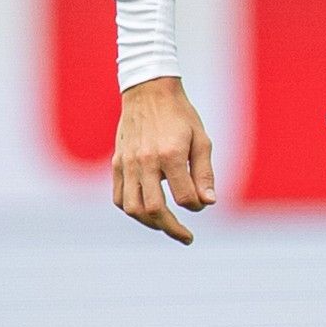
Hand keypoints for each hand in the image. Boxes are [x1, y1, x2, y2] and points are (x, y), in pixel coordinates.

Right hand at [113, 77, 215, 244]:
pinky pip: (119, 197)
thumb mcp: (201, 139)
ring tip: (166, 225)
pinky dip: (132, 210)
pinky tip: (146, 211)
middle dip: (172, 229)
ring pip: (133, 208)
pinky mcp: (117, 162)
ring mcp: (128, 163)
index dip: (196, 207)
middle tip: (186, 237)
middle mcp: (146, 161)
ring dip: (151, 223)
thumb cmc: (180, 114)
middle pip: (155, 210)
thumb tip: (208, 203)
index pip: (184, 198)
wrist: (149, 89)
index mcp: (170, 154)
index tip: (201, 203)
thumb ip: (204, 173)